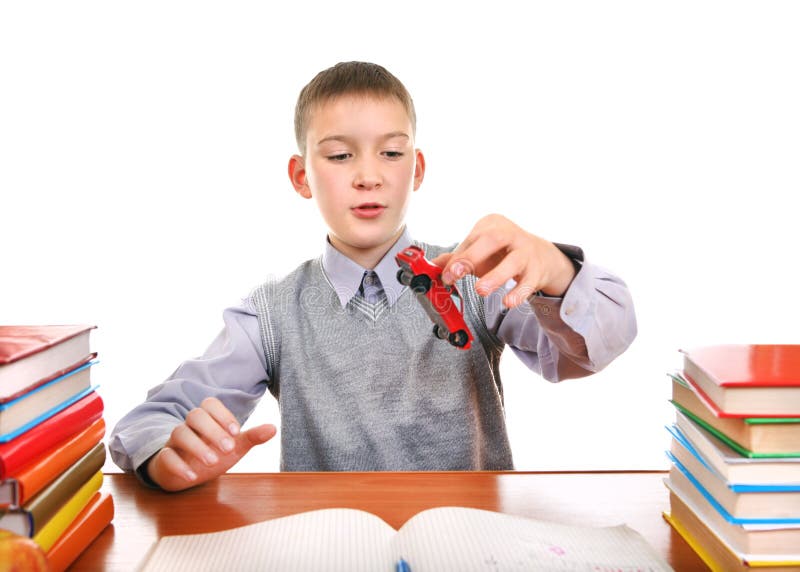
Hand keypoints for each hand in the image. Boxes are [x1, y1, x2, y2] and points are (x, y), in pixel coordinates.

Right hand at [147, 397, 276, 491]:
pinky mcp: (165, 459)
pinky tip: (193, 477)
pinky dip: (179, 466)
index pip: (210, 404)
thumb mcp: (234, 446)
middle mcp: (189, 426)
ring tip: (213, 462)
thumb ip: (252, 437)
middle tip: (228, 448)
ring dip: (197, 447)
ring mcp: (174, 441)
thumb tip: (273, 428)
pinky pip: (166, 457)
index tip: (237, 432)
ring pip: (179, 433)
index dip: (223, 415)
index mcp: (207, 419)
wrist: (187, 472)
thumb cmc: (213, 453)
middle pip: (195, 415)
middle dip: (212, 430)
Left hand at [431, 214, 575, 307]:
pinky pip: (529, 282)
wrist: (541, 256)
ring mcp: (527, 252)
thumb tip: (432, 267)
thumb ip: (457, 259)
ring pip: (514, 261)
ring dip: (496, 277)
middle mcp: (511, 234)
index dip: (457, 257)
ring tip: (481, 290)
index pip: (473, 239)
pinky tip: (508, 302)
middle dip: (472, 257)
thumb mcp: (480, 252)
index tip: (446, 274)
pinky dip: (518, 292)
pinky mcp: (537, 270)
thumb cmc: (503, 253)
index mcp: (492, 225)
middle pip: (493, 240)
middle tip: (456, 274)